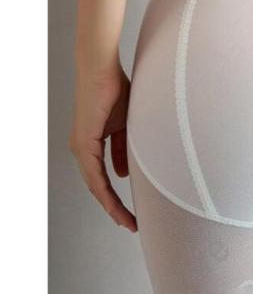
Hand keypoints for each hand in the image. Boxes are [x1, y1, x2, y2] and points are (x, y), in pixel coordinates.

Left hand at [69, 64, 136, 231]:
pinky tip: (114, 203)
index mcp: (91, 144)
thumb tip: (124, 173)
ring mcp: (80, 146)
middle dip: (115, 209)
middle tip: (131, 225)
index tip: (131, 213)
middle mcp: (81, 148)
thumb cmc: (116, 90)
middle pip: (97, 188)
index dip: (116, 198)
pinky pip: (94, 173)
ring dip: (110, 205)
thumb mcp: (126, 126)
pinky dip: (105, 190)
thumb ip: (124, 149)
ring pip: (94, 185)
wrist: (102, 69)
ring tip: (127, 220)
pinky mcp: (83, 141)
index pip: (102, 179)